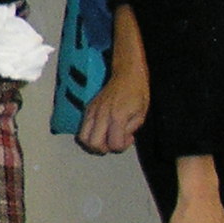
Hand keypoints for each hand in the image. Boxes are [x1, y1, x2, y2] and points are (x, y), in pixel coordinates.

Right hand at [78, 7, 147, 155]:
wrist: (126, 74)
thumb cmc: (137, 92)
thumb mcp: (141, 114)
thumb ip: (130, 130)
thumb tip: (121, 139)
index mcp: (117, 117)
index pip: (113, 144)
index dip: (122, 146)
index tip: (129, 138)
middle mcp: (101, 115)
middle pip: (93, 144)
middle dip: (104, 149)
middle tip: (113, 142)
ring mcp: (92, 111)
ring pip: (83, 137)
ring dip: (94, 143)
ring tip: (105, 137)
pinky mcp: (88, 109)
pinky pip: (83, 128)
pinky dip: (90, 134)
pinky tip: (102, 129)